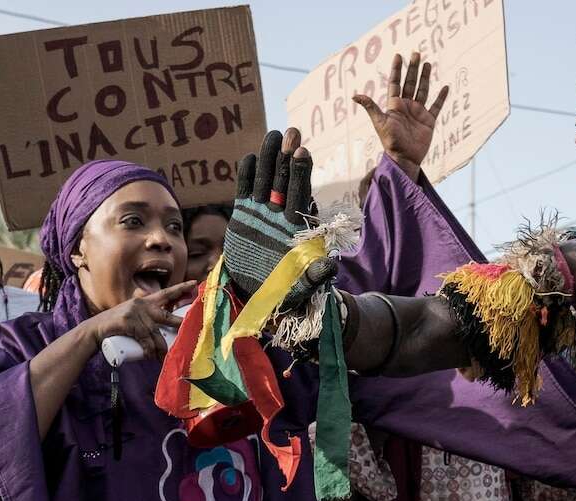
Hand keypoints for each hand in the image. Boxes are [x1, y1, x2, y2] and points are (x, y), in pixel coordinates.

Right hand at [86, 281, 193, 359]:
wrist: (96, 330)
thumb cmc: (118, 326)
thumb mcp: (134, 316)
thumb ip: (148, 318)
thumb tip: (168, 327)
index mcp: (145, 302)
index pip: (166, 294)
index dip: (180, 288)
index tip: (194, 283)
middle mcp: (142, 306)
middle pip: (167, 316)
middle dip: (180, 324)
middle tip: (191, 330)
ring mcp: (136, 314)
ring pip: (156, 334)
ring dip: (161, 348)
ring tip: (164, 357)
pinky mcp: (129, 323)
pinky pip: (145, 340)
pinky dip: (149, 350)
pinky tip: (151, 356)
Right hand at [226, 129, 318, 299]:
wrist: (258, 294)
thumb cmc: (286, 291)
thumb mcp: (303, 286)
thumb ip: (315, 275)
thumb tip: (331, 267)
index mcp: (297, 227)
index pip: (300, 195)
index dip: (301, 174)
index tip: (302, 152)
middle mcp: (280, 215)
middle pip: (284, 181)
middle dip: (287, 156)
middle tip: (291, 131)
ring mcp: (262, 213)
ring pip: (266, 180)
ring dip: (269, 158)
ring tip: (273, 135)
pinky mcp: (244, 215)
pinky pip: (245, 190)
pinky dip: (247, 175)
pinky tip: (251, 157)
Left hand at [353, 53, 450, 181]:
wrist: (404, 158)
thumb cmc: (390, 141)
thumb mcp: (380, 122)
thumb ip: (370, 107)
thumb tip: (355, 96)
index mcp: (394, 105)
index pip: (395, 82)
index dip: (397, 69)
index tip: (399, 55)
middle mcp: (406, 106)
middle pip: (410, 83)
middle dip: (413, 68)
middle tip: (416, 53)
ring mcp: (418, 113)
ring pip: (423, 90)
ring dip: (425, 77)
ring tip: (427, 64)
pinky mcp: (428, 121)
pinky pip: (436, 107)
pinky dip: (441, 97)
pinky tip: (445, 87)